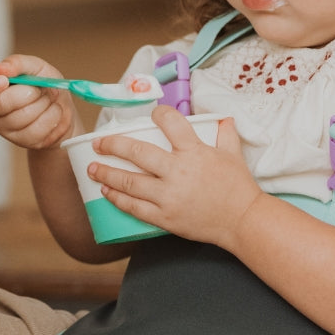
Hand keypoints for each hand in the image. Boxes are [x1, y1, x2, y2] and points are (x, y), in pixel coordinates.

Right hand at [0, 55, 77, 150]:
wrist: (62, 107)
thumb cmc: (43, 84)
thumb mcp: (34, 66)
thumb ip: (17, 63)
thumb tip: (0, 68)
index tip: (4, 80)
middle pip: (1, 104)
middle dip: (27, 93)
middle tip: (39, 89)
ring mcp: (5, 128)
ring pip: (22, 117)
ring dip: (43, 103)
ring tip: (47, 99)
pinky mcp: (21, 140)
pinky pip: (36, 130)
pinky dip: (51, 116)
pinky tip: (51, 111)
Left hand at [88, 107, 262, 248]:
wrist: (242, 220)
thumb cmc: (238, 186)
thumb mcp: (233, 154)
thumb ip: (225, 133)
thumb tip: (223, 118)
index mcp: (194, 151)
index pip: (170, 123)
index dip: (158, 114)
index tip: (151, 114)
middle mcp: (177, 171)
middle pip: (137, 152)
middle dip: (113, 145)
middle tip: (99, 144)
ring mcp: (169, 196)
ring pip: (129, 182)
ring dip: (107, 173)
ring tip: (92, 168)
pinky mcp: (165, 217)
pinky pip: (135, 208)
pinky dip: (118, 199)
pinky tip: (107, 192)